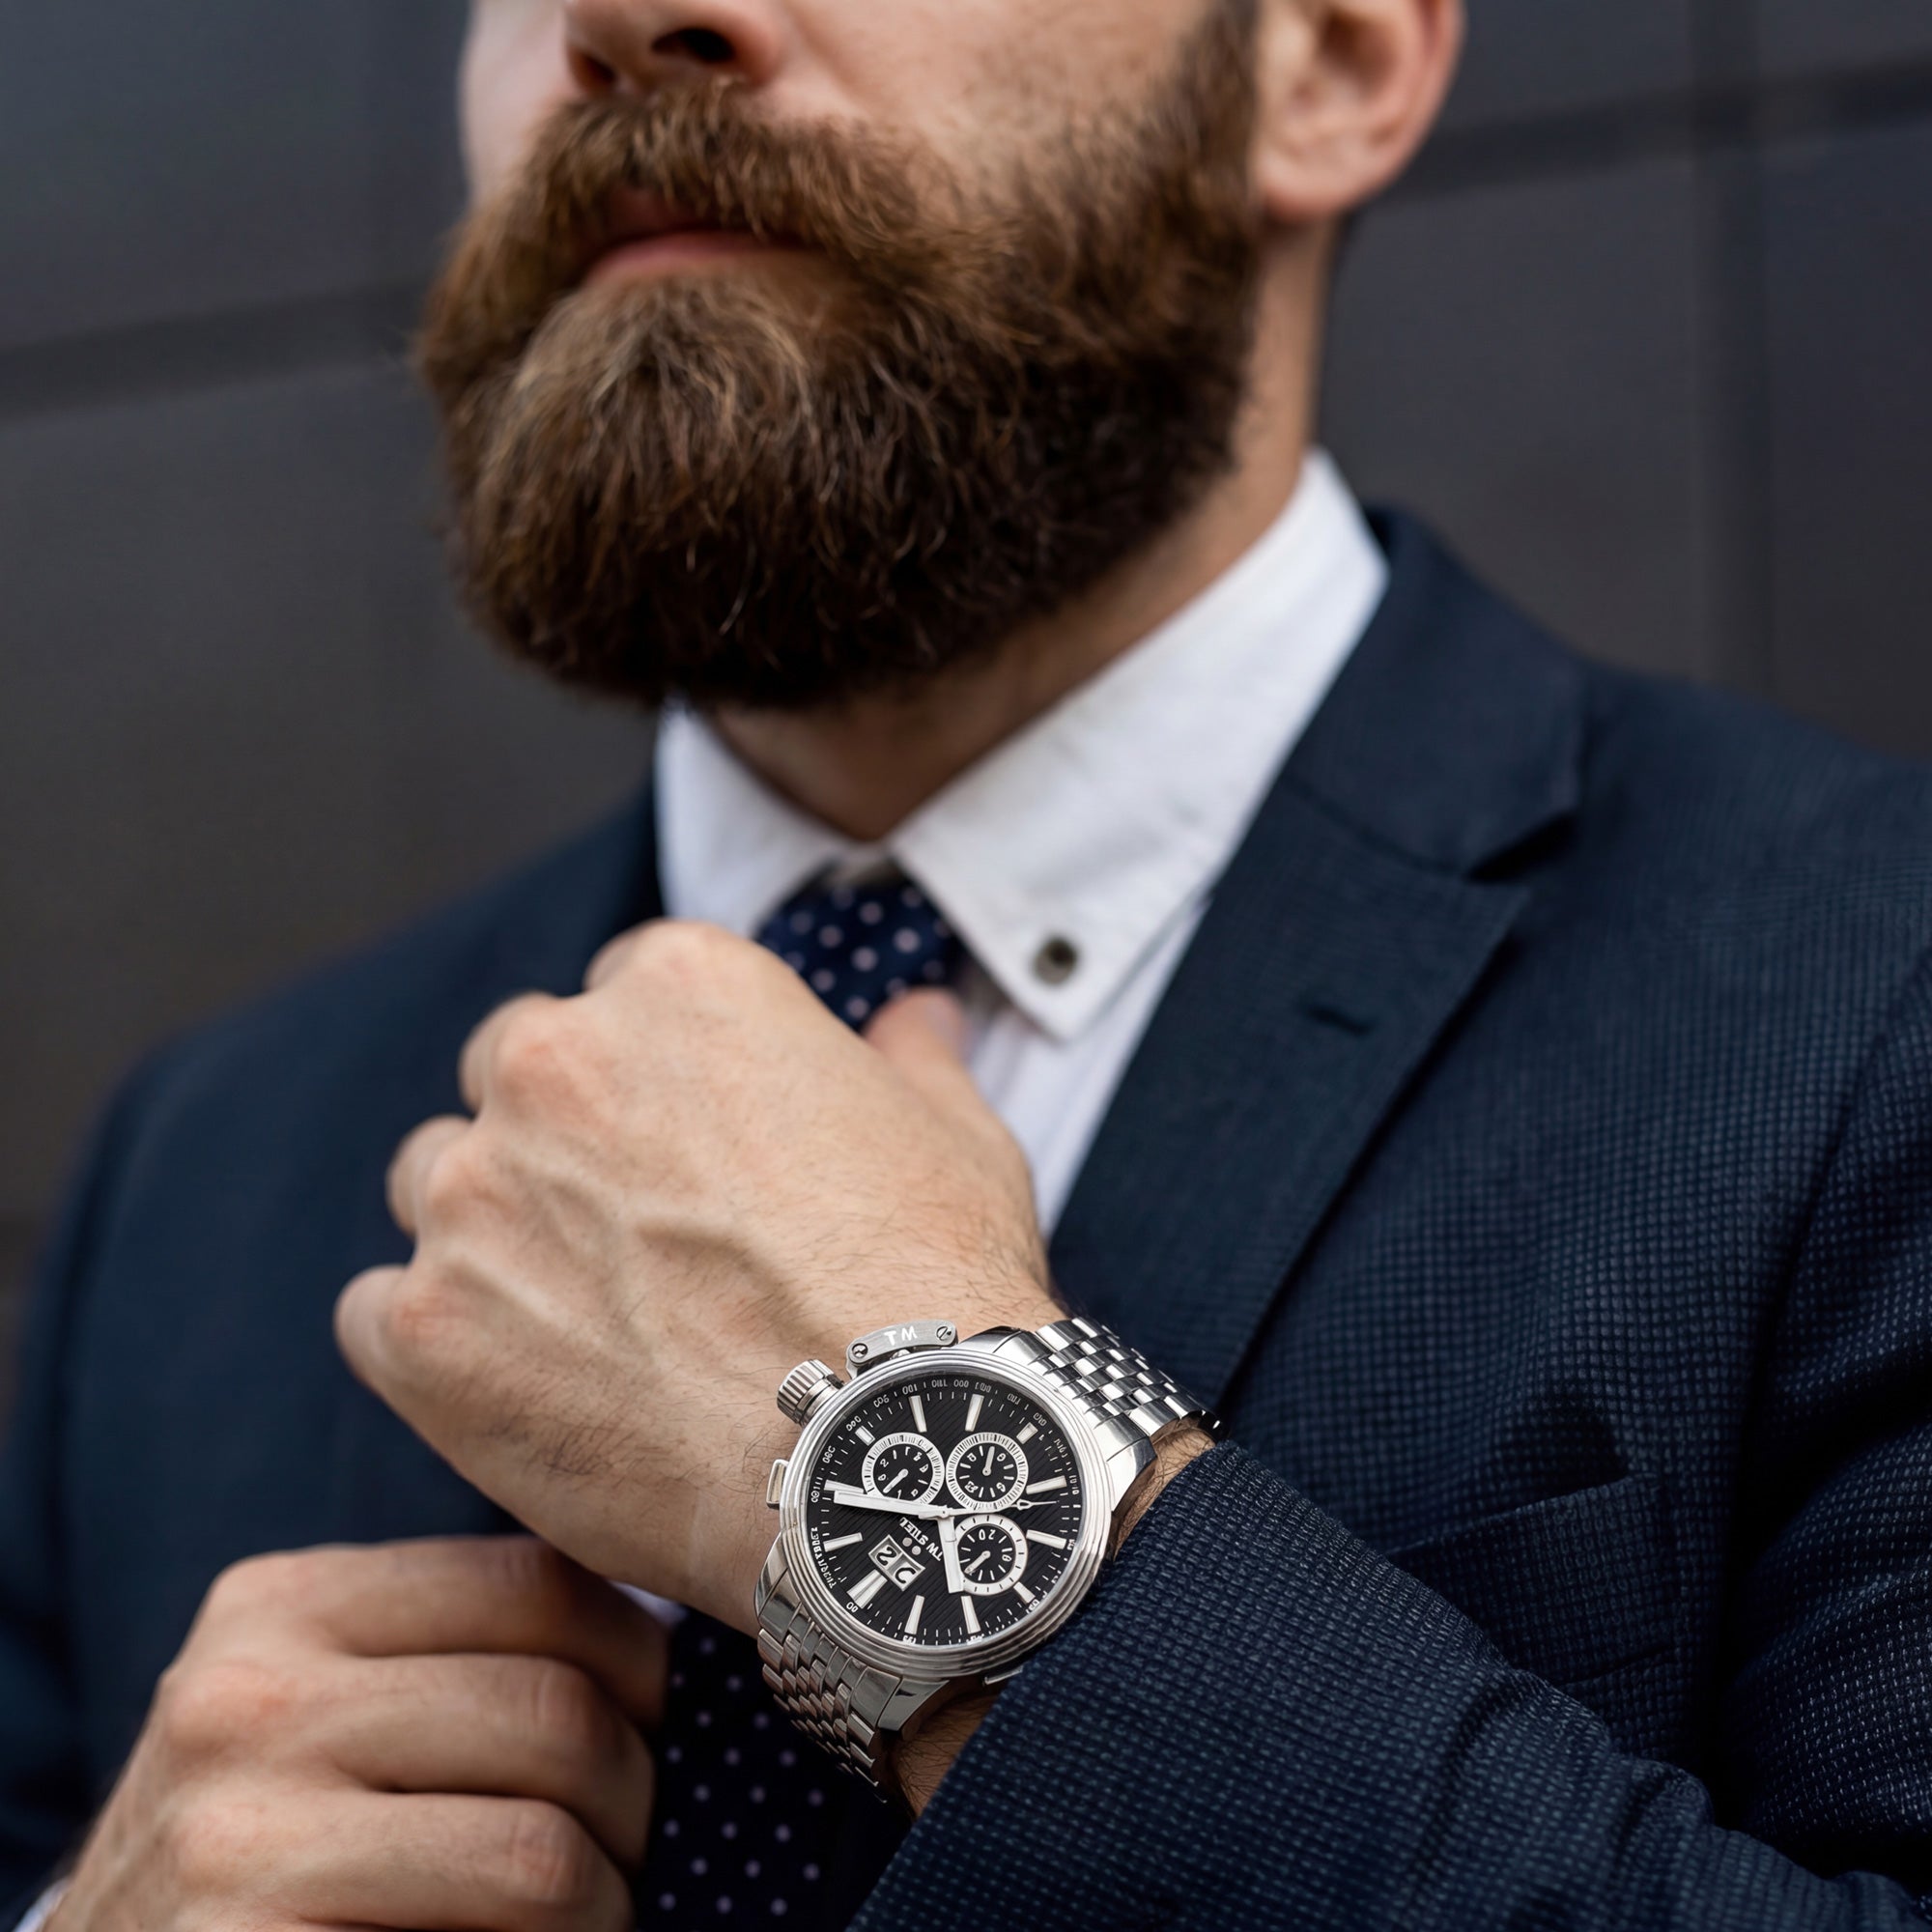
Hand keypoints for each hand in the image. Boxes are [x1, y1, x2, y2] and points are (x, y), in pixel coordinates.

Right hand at [53, 1540, 664, 1931]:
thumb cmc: (262, 1847)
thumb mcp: (323, 1709)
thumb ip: (450, 1654)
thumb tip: (664, 1629)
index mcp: (280, 1605)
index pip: (534, 1580)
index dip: (634, 1654)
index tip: (654, 1716)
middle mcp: (245, 1700)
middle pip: (555, 1709)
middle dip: (635, 1792)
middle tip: (630, 1847)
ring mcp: (236, 1835)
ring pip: (539, 1848)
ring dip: (604, 1900)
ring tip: (589, 1915)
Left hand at [336, 921, 1057, 1632]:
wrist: (888, 1462)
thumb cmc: (937, 1287)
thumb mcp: (955, 1137)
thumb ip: (911, 1056)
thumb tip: (918, 1016)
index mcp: (680, 989)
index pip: (622, 996)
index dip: (664, 1082)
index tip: (700, 1155)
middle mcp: (554, 1061)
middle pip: (513, 1071)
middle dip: (562, 1141)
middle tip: (643, 1242)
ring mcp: (474, 1194)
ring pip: (438, 1185)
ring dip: (493, 1236)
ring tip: (594, 1330)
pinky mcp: (422, 1327)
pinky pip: (381, 1312)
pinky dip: (438, 1349)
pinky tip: (531, 1396)